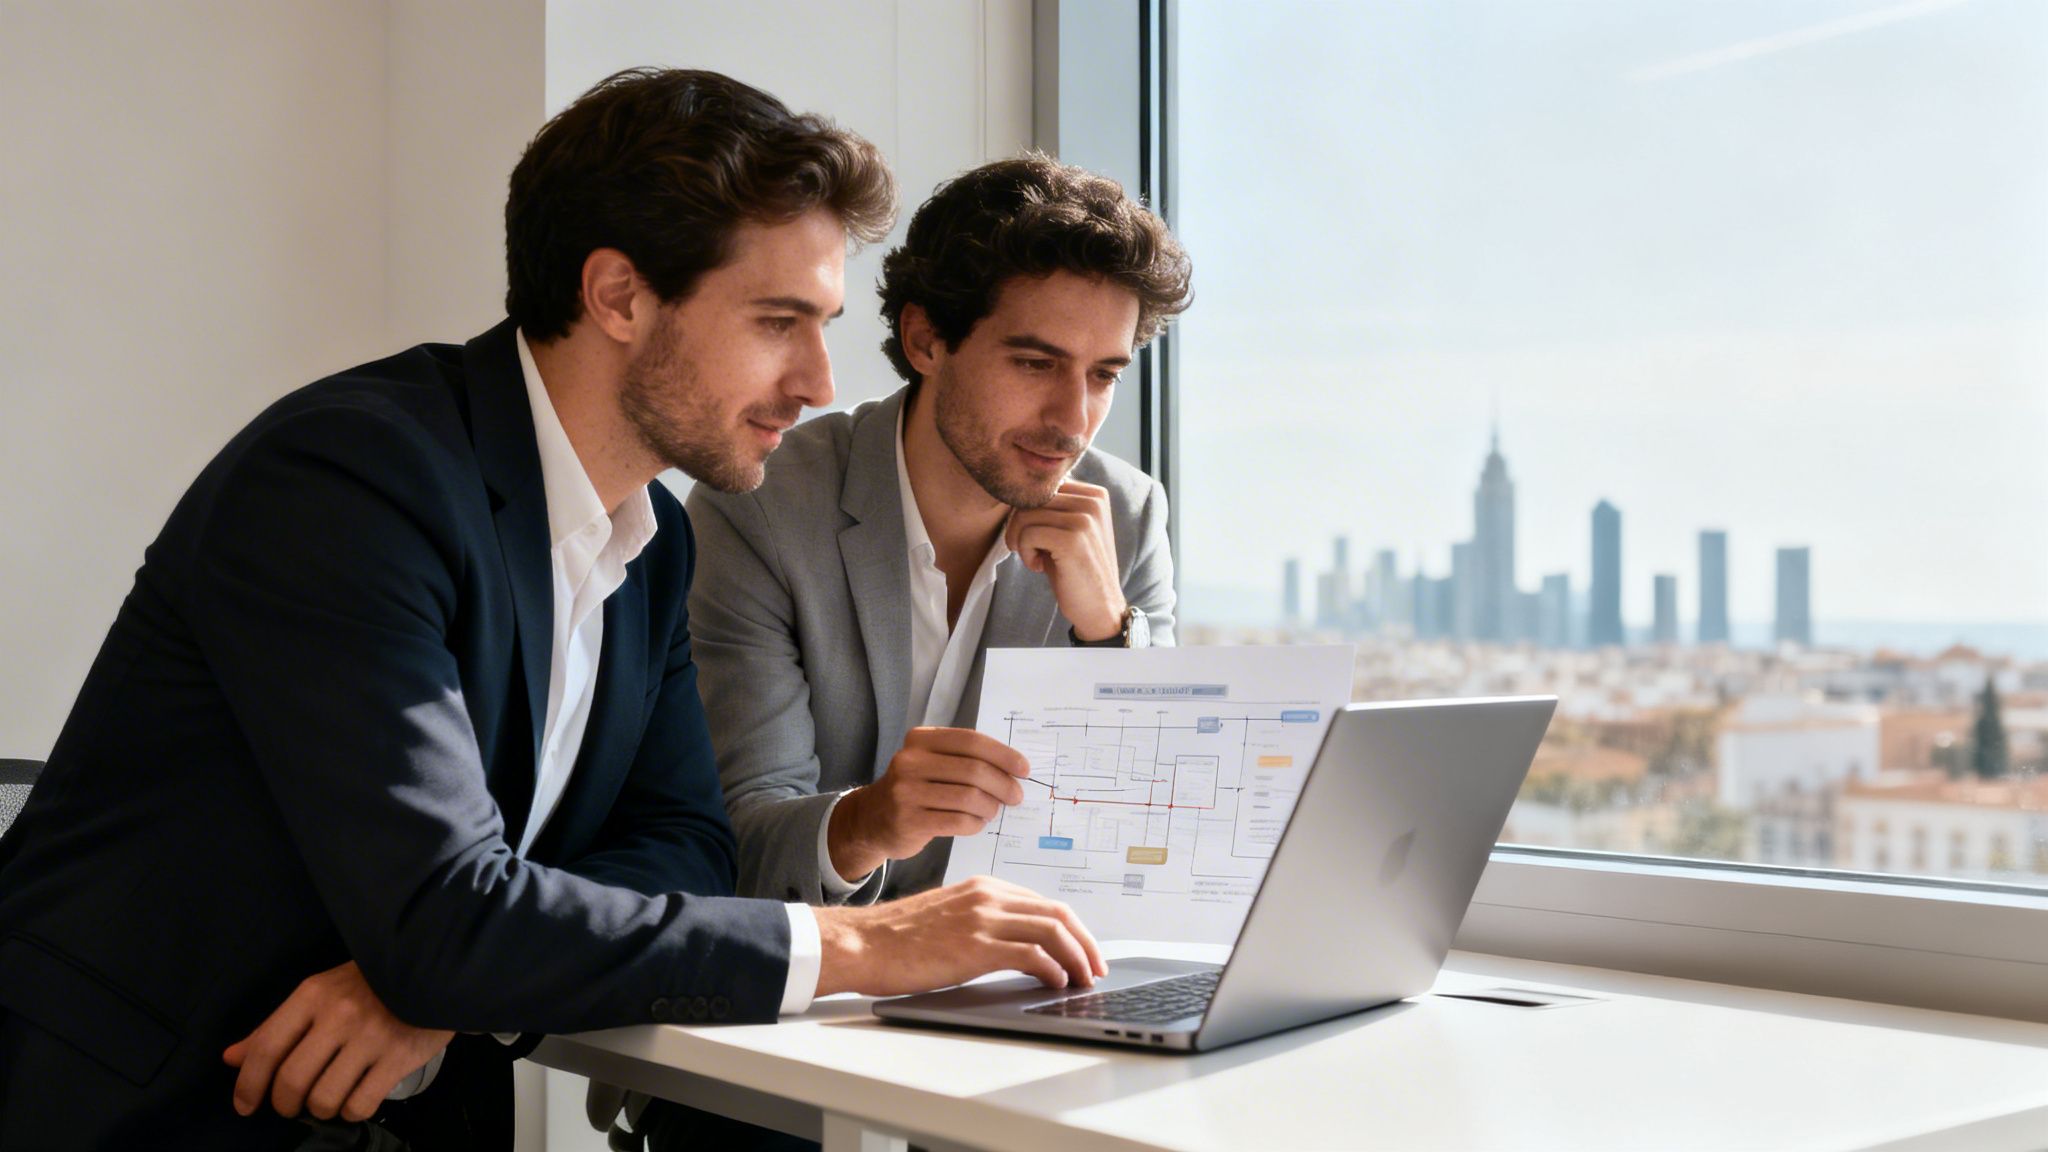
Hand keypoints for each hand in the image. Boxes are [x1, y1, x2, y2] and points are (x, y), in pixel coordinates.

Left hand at [223, 961, 453, 1122]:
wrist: (433, 970)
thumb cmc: (369, 984)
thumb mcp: (320, 993)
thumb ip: (275, 1026)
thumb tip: (232, 1058)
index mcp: (313, 995)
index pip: (267, 1047)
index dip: (248, 1084)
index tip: (245, 1105)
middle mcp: (340, 1015)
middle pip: (292, 1081)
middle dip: (284, 1104)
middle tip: (291, 1104)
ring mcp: (371, 1038)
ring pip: (324, 1099)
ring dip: (318, 1109)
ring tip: (326, 1098)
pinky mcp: (399, 1058)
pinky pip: (360, 1104)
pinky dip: (350, 1110)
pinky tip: (354, 1097)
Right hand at [814, 875, 1105, 995]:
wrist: (861, 943)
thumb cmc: (895, 938)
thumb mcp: (948, 918)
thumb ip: (982, 923)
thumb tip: (1018, 949)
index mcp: (983, 888)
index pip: (1044, 903)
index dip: (1072, 929)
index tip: (1084, 951)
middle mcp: (987, 896)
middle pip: (1058, 912)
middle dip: (1085, 943)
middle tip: (1096, 968)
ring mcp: (982, 919)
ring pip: (1052, 930)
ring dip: (1076, 958)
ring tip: (1082, 980)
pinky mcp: (975, 946)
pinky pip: (1031, 954)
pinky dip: (1052, 969)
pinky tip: (1055, 983)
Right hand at [829, 727, 1028, 881]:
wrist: (871, 819)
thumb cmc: (913, 789)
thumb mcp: (930, 763)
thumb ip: (964, 760)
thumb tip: (1014, 770)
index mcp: (920, 740)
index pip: (971, 741)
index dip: (1003, 754)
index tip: (1024, 769)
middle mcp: (910, 761)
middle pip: (974, 770)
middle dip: (1003, 784)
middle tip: (1015, 796)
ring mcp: (907, 792)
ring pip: (969, 797)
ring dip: (990, 806)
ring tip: (992, 811)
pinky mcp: (909, 821)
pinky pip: (958, 821)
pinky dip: (975, 824)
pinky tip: (976, 823)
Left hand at [1004, 480, 1125, 641]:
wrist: (1099, 608)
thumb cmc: (1075, 570)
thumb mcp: (1067, 530)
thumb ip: (1052, 507)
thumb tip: (1017, 488)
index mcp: (1094, 495)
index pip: (1041, 487)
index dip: (1027, 512)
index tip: (1036, 537)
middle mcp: (1093, 501)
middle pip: (1031, 498)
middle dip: (1018, 526)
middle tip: (1028, 551)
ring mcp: (1085, 519)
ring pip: (1024, 514)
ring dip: (1020, 541)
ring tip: (1035, 558)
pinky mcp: (1073, 539)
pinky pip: (1028, 533)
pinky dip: (1025, 553)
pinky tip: (1038, 567)